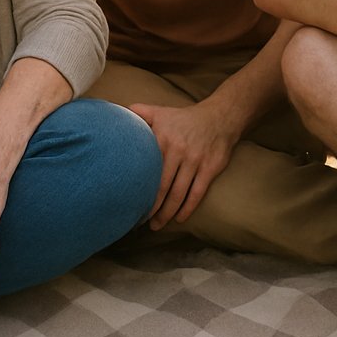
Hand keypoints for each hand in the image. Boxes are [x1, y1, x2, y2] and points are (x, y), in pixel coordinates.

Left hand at [127, 99, 242, 229]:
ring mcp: (194, 160)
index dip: (137, 188)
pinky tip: (179, 219)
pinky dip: (187, 208)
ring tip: (156, 225)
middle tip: (140, 222)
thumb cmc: (184, 119)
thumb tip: (116, 114)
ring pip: (178, 193)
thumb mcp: (160, 111)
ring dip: (167, 213)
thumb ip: (138, 113)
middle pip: (161, 186)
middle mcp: (177, 150)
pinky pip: (197, 193)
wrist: (219, 117)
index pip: (146, 169)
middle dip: (150, 208)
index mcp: (161, 138)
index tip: (128, 203)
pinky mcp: (209, 168)